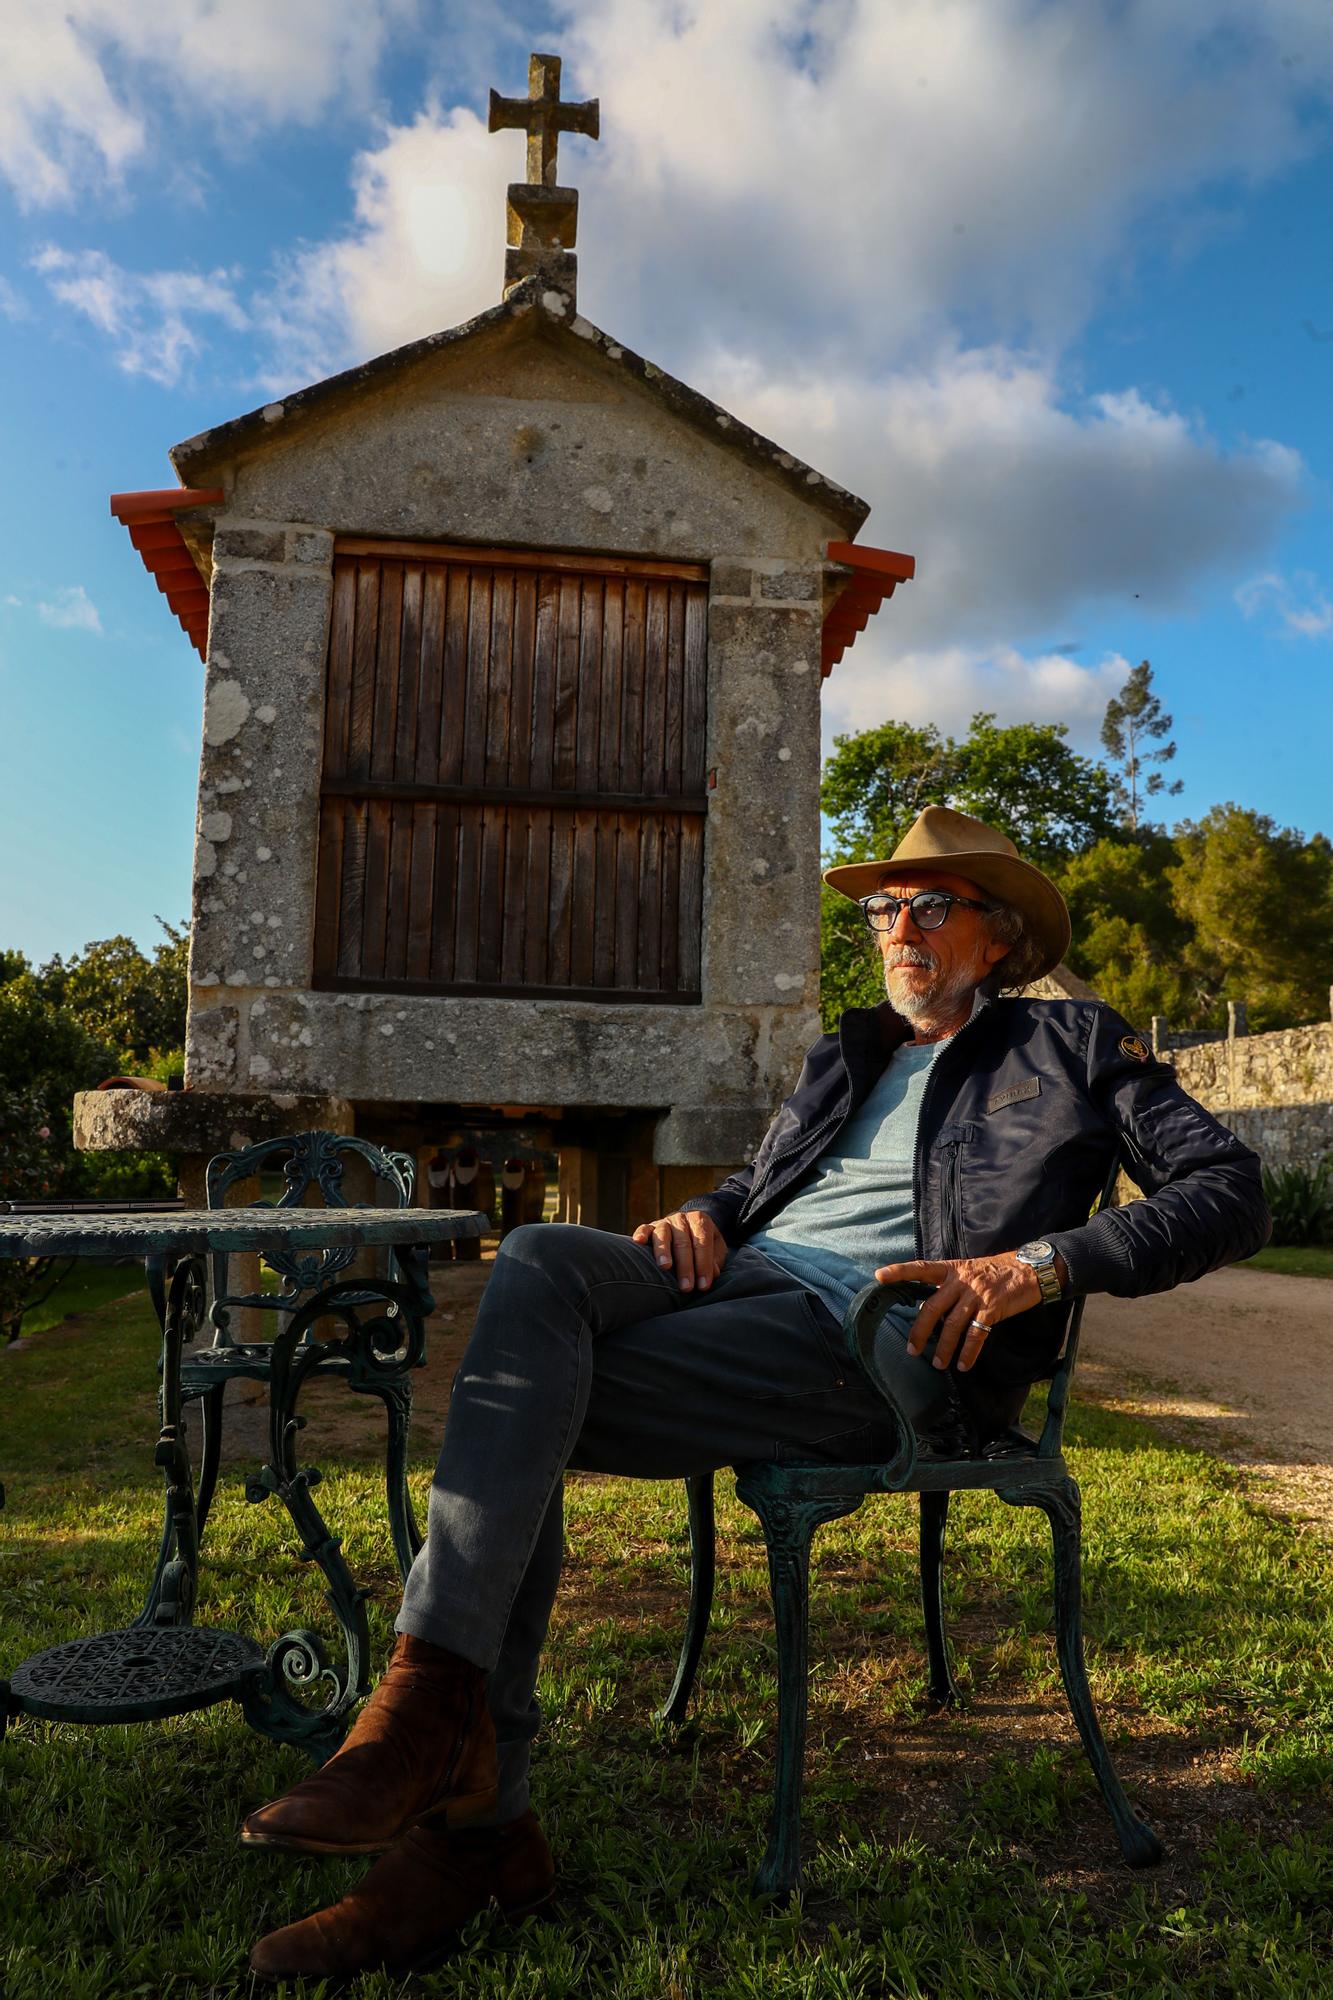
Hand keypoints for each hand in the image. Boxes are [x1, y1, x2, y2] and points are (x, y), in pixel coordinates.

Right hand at [631, 1211, 728, 1291]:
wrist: (689, 1225)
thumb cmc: (703, 1243)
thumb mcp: (717, 1248)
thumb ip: (715, 1260)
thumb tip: (712, 1274)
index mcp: (700, 1220)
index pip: (702, 1244)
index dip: (704, 1265)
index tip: (703, 1285)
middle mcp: (681, 1218)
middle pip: (683, 1243)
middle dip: (685, 1266)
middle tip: (686, 1287)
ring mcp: (664, 1222)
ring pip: (663, 1235)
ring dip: (663, 1251)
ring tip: (665, 1267)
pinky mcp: (650, 1226)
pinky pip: (644, 1228)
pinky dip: (641, 1233)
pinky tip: (638, 1242)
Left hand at [872, 1252, 1050, 1373]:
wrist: (1029, 1269)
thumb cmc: (995, 1272)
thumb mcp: (967, 1272)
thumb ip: (947, 1289)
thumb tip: (926, 1310)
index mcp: (951, 1270)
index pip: (920, 1268)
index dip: (900, 1271)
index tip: (879, 1276)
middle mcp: (961, 1280)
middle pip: (932, 1307)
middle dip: (920, 1331)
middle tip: (912, 1350)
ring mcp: (977, 1294)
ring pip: (953, 1324)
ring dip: (944, 1347)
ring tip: (938, 1364)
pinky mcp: (992, 1307)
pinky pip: (976, 1334)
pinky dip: (968, 1352)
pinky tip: (963, 1364)